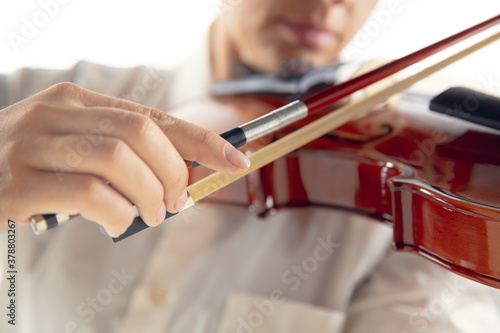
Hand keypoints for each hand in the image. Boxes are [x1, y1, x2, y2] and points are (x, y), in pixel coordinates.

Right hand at [0, 82, 249, 236]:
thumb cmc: (33, 166)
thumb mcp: (76, 147)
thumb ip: (123, 156)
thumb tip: (181, 179)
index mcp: (78, 102)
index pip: (154, 117)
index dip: (201, 139)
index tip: (235, 159)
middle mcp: (56, 114)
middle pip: (141, 133)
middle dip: (174, 171)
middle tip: (178, 200)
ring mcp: (34, 145)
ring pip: (118, 160)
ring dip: (148, 195)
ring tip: (150, 215)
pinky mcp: (17, 183)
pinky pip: (88, 196)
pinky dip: (116, 214)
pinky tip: (117, 222)